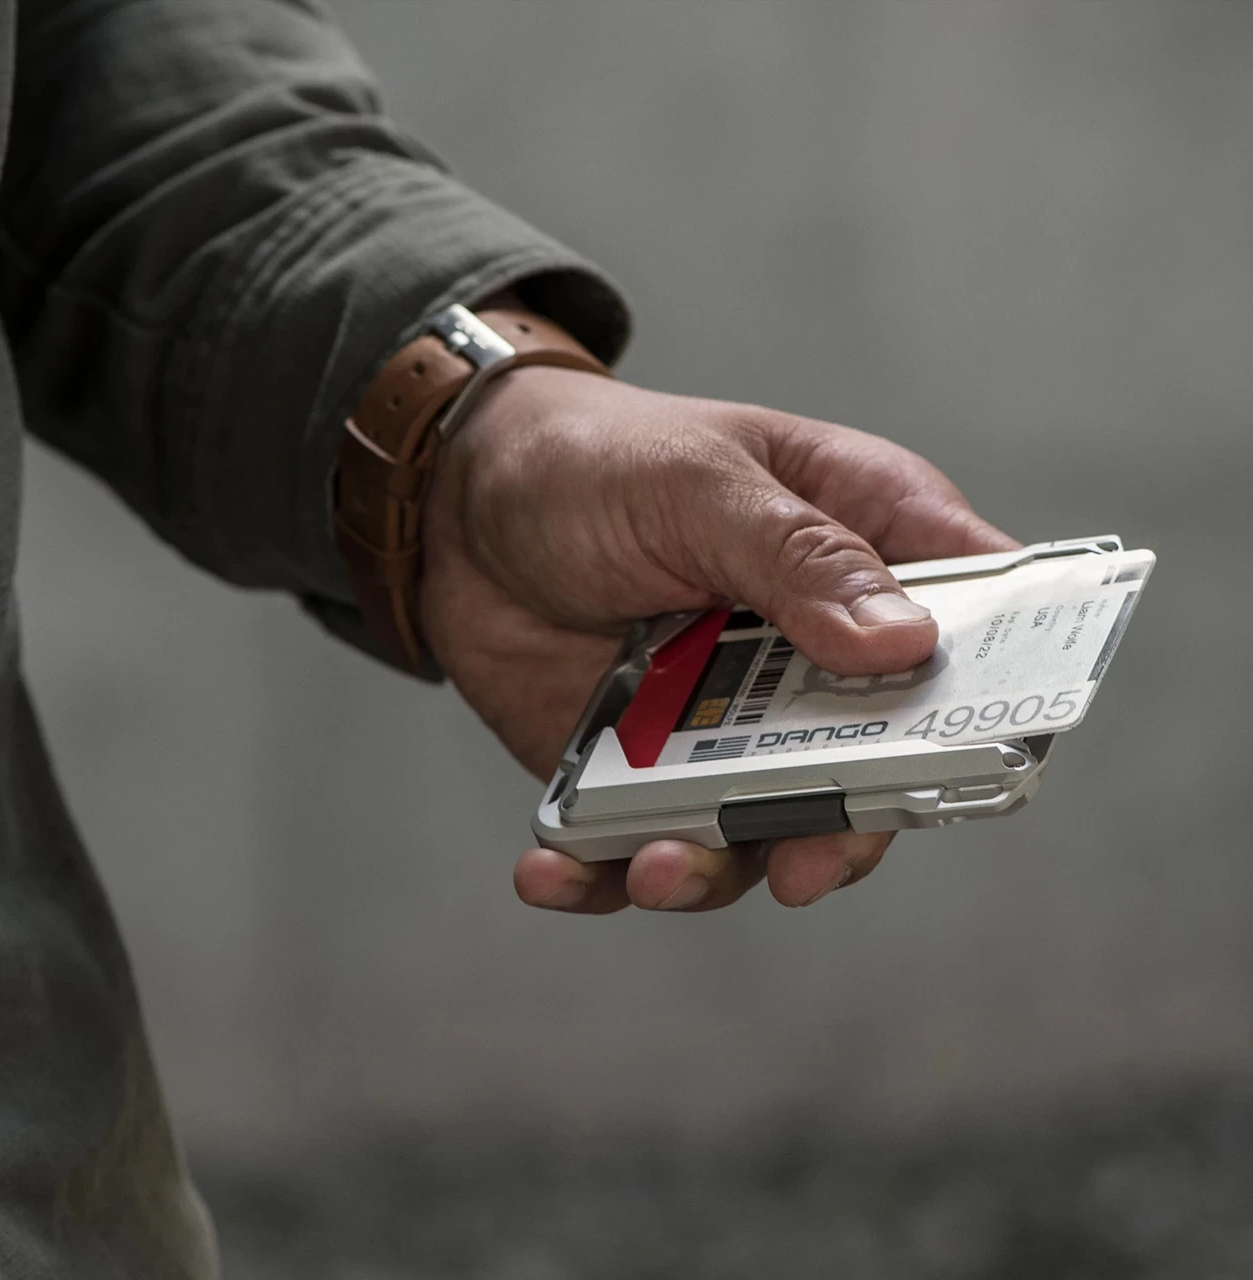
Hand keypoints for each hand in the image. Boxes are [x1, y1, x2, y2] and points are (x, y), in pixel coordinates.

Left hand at [420, 364, 1018, 913]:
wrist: (458, 502)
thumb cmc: (592, 461)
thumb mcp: (697, 481)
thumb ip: (797, 553)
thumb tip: (907, 641)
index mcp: (858, 547)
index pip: (974, 627)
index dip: (998, 694)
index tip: (984, 759)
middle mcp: (808, 652)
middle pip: (878, 764)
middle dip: (847, 827)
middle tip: (806, 865)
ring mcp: (726, 722)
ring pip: (761, 830)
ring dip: (717, 868)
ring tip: (654, 868)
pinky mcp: (642, 768)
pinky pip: (640, 844)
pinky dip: (600, 874)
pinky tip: (550, 870)